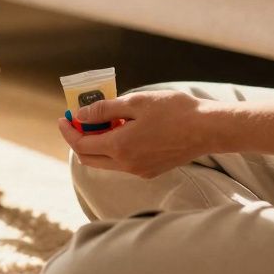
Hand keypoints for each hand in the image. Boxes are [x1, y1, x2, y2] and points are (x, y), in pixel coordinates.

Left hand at [57, 90, 212, 178]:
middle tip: (76, 121)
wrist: (209, 129)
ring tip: (101, 121)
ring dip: (97, 144)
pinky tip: (122, 130)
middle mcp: (127, 164)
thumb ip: (104, 110)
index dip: (68, 131)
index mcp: (120, 147)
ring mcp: (140, 170)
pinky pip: (123, 163)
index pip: (81, 144)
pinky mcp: (152, 170)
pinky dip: (114, 148)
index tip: (64, 117)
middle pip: (90, 157)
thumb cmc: (174, 111)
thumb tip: (81, 115)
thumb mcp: (135, 103)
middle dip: (78, 139)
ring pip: (106, 162)